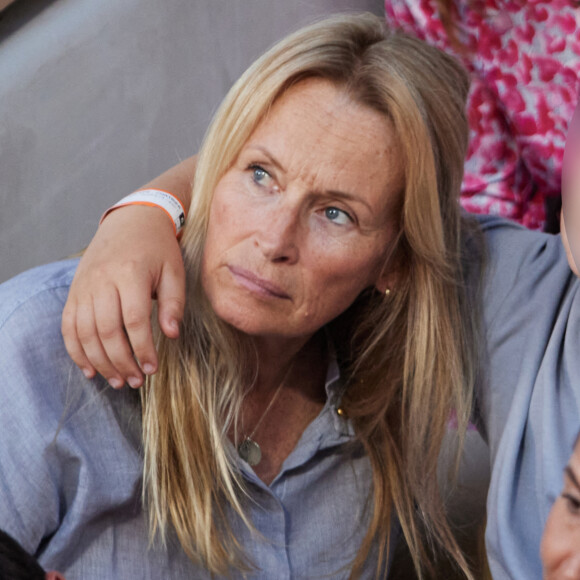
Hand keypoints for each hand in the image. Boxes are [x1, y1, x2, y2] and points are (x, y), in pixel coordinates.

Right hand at [62, 205, 185, 387]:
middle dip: (121, 362)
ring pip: (85, 332)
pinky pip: (68, 326)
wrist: (131, 220)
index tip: (153, 369)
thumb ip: (174, 304)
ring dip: (100, 362)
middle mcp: (102, 281)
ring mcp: (84, 286)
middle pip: (107, 331)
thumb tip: (171, 335)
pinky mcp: (74, 291)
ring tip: (117, 381)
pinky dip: (76, 351)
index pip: (134, 321)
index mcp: (130, 274)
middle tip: (136, 381)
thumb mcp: (174, 271)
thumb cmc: (158, 249)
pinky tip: (90, 370)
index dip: (143, 349)